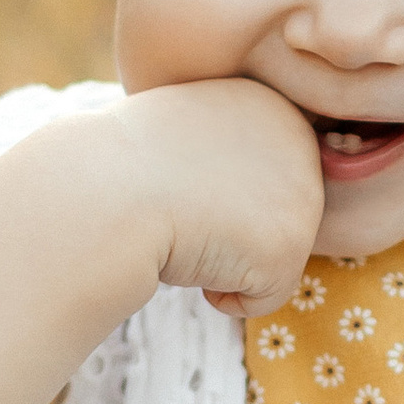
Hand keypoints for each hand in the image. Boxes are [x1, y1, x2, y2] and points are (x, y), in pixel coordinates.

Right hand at [82, 78, 326, 318]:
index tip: (175, 180)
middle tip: (181, 205)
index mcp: (272, 106)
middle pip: (272, 217)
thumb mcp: (185, 132)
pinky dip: (223, 294)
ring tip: (186, 225)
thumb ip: (223, 149)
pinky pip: (262, 297)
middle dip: (226, 228)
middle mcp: (300, 144)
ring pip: (270, 258)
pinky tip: (191, 256)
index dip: (211, 194)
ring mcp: (302, 196)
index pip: (258, 180)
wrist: (102, 193)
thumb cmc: (122, 166)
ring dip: (224, 259)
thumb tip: (232, 186)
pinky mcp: (289, 249)